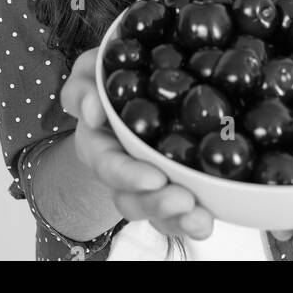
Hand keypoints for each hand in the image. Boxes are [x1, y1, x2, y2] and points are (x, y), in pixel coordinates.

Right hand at [60, 46, 214, 240]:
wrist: (139, 89)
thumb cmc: (111, 80)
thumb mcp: (91, 71)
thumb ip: (83, 86)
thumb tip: (93, 111)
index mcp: (100, 145)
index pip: (108, 165)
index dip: (127, 175)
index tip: (154, 178)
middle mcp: (122, 171)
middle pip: (131, 200)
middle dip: (156, 204)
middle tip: (184, 200)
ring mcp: (148, 184)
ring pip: (156, 213)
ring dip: (178, 220)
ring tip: (201, 218)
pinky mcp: (175, 187)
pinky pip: (180, 214)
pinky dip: (194, 221)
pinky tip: (209, 220)